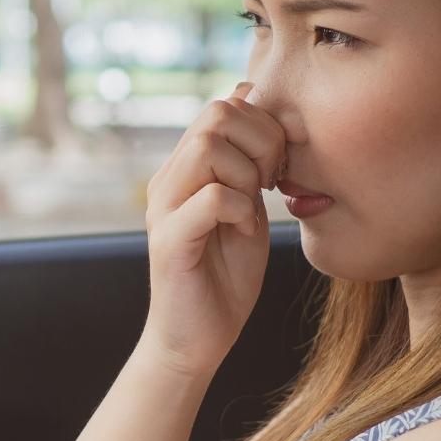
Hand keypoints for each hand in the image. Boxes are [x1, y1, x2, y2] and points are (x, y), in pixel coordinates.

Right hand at [137, 80, 286, 379]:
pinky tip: (246, 231)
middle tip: (270, 184)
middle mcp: (168, 179)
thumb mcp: (247, 206)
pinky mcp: (169, 240)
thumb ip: (249, 163)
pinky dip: (241, 209)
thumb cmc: (225, 276)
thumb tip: (251, 100)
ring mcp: (164, 207)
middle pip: (216, 115)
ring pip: (209, 147)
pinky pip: (211, 197)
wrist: (197, 340)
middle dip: (261, 142)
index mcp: (186, 168)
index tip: (277, 169)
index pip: (224, 106)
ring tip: (256, 206)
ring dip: (248, 173)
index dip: (265, 127)